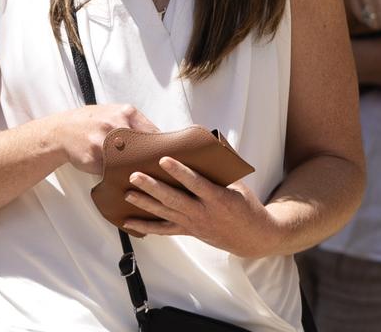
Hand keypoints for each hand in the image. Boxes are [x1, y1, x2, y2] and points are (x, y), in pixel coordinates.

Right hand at [56, 104, 159, 174]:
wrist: (62, 131)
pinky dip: (118, 177)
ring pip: (129, 162)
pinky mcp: (94, 158)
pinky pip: (113, 172)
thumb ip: (135, 123)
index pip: (154, 132)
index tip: (166, 157)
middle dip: (150, 160)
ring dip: (135, 170)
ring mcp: (104, 142)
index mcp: (126, 112)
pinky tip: (121, 179)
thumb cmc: (93, 122)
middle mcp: (116, 124)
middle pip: (144, 148)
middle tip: (156, 170)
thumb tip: (161, 140)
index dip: (161, 147)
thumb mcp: (115, 113)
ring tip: (141, 176)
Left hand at [123, 156, 275, 257]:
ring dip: (145, 204)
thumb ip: (221, 168)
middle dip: (153, 187)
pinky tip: (129, 222)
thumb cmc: (245, 204)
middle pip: (174, 199)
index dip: (180, 172)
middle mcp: (203, 213)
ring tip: (128, 193)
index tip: (164, 159)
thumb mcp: (238, 184)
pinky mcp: (189, 232)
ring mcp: (194, 224)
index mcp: (219, 198)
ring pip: (165, 213)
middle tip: (135, 176)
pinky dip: (146, 226)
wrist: (252, 237)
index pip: (196, 183)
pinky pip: (164, 230)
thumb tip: (208, 143)